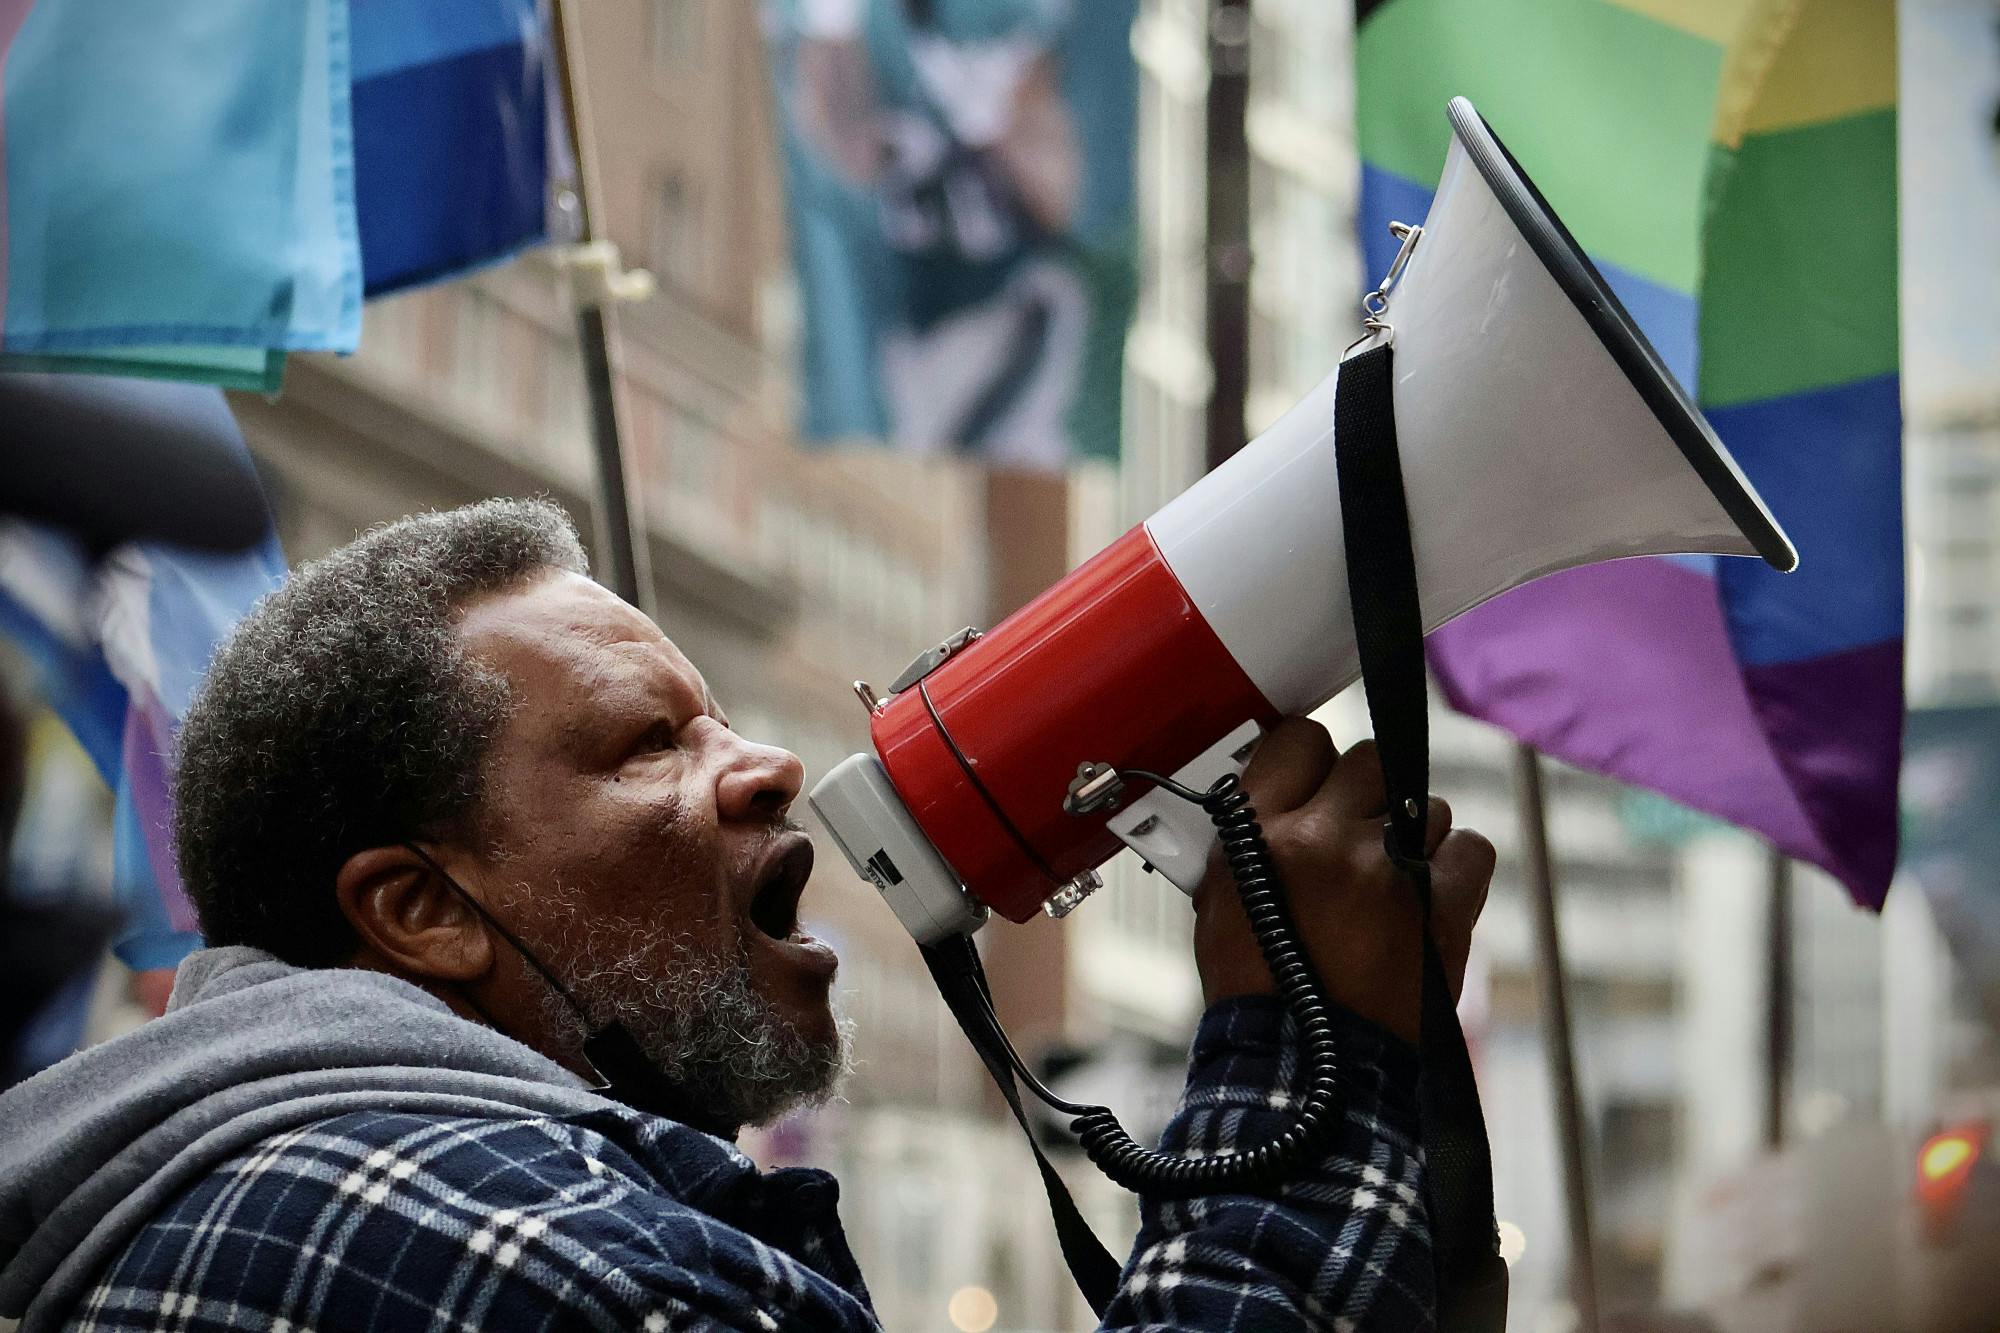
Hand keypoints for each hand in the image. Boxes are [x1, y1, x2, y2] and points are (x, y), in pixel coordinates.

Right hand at [1190, 717, 1494, 1043]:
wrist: (1306, 1072)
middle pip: (1369, 761)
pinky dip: (1456, 867)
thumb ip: (1246, 836)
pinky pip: (1470, 848)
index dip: (1313, 760)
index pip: (1301, 739)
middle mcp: (1324, 838)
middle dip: (1365, 793)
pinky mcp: (1441, 907)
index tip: (1317, 782)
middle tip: (1355, 833)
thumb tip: (1277, 795)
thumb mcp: (1220, 902)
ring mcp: (1387, 871)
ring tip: (1390, 881)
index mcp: (1259, 832)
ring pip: (1425, 805)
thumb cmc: (1258, 994)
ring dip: (1411, 835)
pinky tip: (1430, 894)